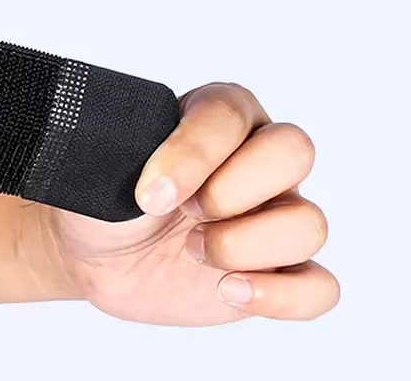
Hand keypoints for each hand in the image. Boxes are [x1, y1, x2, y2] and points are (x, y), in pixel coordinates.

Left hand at [42, 83, 338, 323]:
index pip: (231, 114)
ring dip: (245, 245)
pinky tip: (229, 290)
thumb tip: (160, 176)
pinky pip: (319, 287)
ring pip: (309, 223)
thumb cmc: (103, 196)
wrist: (91, 251)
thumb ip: (129, 148)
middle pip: (294, 152)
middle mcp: (258, 161)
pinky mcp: (276, 273)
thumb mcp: (102, 163)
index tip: (149, 193)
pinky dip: (282, 296)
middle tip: (182, 212)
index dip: (193, 154)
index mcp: (219, 118)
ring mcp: (273, 218)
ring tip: (192, 250)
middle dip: (232, 190)